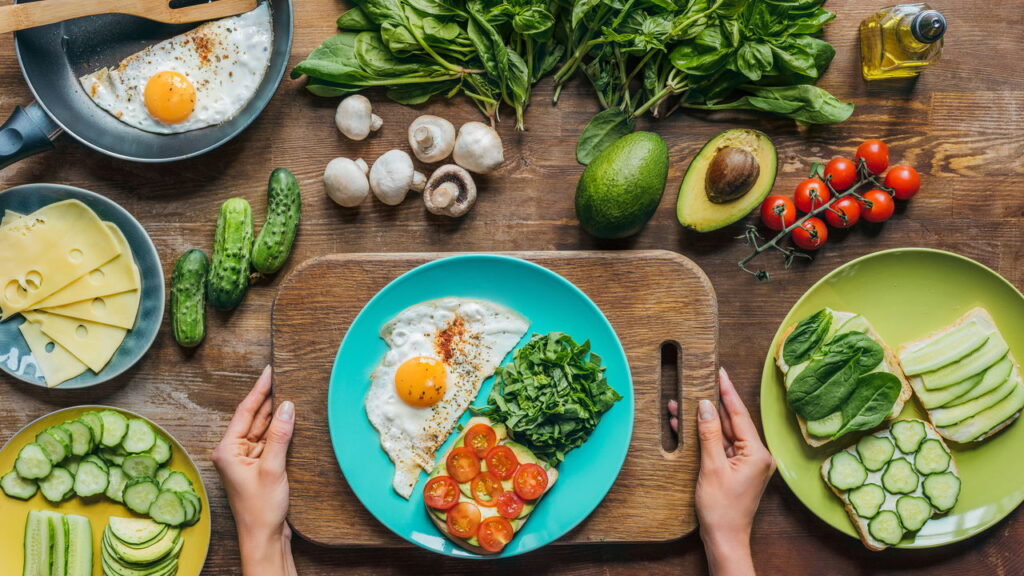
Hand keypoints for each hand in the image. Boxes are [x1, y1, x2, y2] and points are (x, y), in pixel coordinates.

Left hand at [212, 365, 297, 575]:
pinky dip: (278, 432)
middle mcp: (232, 453)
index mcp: (227, 450)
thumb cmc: (260, 509)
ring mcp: (245, 461)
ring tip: (287, 392)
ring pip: (261, 430)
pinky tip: (288, 420)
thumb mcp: (272, 468)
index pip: (245, 412)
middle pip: (252, 418)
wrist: (263, 537)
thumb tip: (287, 406)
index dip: (259, 390)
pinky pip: (268, 443)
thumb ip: (280, 435)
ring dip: (274, 415)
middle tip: (280, 376)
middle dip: (267, 399)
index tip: (268, 372)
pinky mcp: (257, 468)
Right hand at [669, 367, 774, 575]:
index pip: (740, 415)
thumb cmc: (721, 509)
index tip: (720, 372)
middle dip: (711, 404)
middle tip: (696, 381)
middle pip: (731, 421)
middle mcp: (756, 455)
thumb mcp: (712, 467)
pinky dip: (703, 436)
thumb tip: (706, 406)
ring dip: (702, 420)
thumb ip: (709, 434)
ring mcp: (746, 462)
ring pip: (722, 433)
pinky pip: (719, 445)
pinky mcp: (736, 469)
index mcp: (757, 453)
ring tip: (679, 404)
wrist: (724, 538)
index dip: (727, 392)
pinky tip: (684, 425)